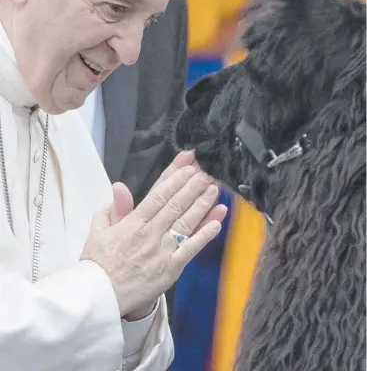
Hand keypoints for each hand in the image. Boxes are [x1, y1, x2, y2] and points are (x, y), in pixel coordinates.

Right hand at [81, 151, 226, 317]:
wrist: (99, 298)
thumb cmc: (97, 265)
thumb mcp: (98, 231)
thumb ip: (112, 208)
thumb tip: (119, 187)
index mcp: (133, 222)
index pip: (158, 194)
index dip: (175, 177)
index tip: (187, 165)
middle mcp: (150, 233)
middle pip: (176, 204)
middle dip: (192, 186)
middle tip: (206, 173)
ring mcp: (162, 251)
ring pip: (186, 222)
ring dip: (202, 204)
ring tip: (213, 190)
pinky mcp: (171, 269)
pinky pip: (191, 248)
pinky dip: (205, 234)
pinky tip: (217, 221)